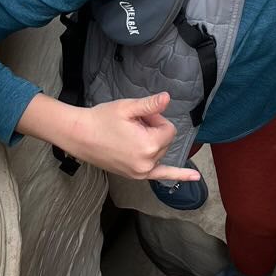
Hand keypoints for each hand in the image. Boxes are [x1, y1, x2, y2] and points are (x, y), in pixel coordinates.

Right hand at [72, 91, 201, 181]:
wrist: (79, 136)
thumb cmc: (101, 119)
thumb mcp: (127, 108)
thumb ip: (150, 105)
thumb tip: (168, 98)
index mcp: (149, 145)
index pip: (168, 128)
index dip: (154, 119)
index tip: (138, 116)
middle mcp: (148, 162)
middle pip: (164, 140)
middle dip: (152, 129)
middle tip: (131, 125)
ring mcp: (141, 172)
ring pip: (160, 152)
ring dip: (151, 142)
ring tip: (128, 136)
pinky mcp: (135, 175)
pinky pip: (161, 176)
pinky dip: (179, 175)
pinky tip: (195, 178)